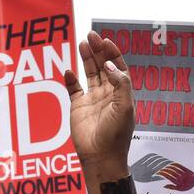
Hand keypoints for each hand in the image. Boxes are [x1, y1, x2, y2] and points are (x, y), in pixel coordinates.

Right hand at [64, 31, 134, 193]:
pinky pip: (73, 89)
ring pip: (89, 73)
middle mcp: (107, 94)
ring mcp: (92, 100)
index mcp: (121, 94)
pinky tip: (69, 70)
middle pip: (103, 66)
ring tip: (82, 43)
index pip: (118, 68)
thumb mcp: (125, 107)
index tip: (106, 41)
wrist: (101, 157)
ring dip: (86, 58)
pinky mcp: (77, 107)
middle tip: (91, 35)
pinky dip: (70, 79)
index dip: (112, 53)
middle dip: (98, 50)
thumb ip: (120, 83)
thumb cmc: (116, 135)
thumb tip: (110, 64)